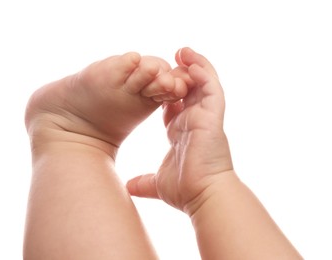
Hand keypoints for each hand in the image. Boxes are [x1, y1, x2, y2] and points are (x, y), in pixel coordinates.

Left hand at [127, 47, 232, 212]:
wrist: (203, 196)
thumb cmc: (186, 191)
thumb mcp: (158, 182)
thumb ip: (144, 182)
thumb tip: (128, 187)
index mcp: (183, 133)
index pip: (174, 107)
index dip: (165, 94)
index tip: (153, 85)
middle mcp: (196, 122)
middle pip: (189, 91)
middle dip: (179, 75)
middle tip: (169, 59)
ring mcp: (206, 117)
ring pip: (202, 84)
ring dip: (193, 66)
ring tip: (181, 51)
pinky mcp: (213, 115)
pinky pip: (211, 87)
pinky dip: (203, 71)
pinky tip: (190, 59)